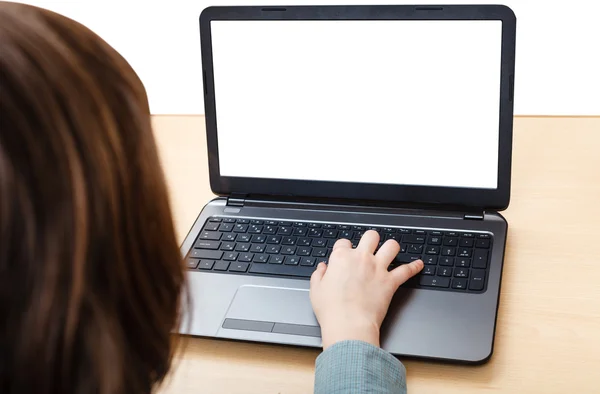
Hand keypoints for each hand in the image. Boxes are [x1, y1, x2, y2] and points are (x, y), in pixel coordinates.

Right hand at [309, 230, 423, 348]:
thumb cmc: (332, 309)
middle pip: (371, 236)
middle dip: (371, 240)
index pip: (344, 243)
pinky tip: (419, 264)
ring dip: (392, 247)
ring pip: (391, 246)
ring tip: (391, 251)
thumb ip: (319, 275)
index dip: (344, 248)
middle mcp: (361, 259)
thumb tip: (322, 268)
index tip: (345, 254)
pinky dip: (414, 267)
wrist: (349, 324)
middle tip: (370, 247)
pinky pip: (407, 270)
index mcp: (341, 258)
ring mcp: (378, 268)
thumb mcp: (316, 290)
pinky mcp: (390, 282)